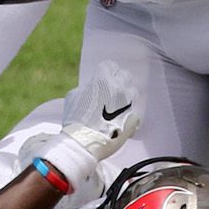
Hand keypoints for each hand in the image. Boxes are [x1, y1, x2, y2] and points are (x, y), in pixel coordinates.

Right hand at [36, 61, 142, 194]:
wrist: (82, 143)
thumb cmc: (74, 120)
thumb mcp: (73, 96)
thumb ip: (87, 87)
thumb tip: (93, 88)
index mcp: (102, 80)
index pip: (110, 65)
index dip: (106, 71)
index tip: (105, 77)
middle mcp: (117, 89)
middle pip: (125, 76)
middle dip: (119, 81)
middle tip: (112, 90)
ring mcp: (127, 103)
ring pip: (133, 92)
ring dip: (126, 96)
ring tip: (118, 106)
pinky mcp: (133, 118)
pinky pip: (135, 111)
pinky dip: (129, 114)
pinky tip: (120, 120)